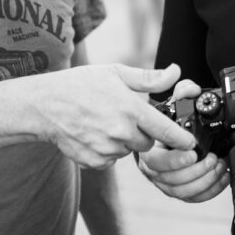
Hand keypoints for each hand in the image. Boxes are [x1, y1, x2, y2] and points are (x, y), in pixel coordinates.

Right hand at [39, 64, 195, 168]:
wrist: (44, 105)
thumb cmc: (79, 84)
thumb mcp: (115, 73)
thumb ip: (149, 78)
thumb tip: (176, 73)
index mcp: (129, 109)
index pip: (166, 130)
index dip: (181, 139)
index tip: (191, 143)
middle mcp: (120, 132)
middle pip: (148, 142)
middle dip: (144, 132)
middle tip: (127, 117)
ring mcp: (106, 149)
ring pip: (128, 151)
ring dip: (124, 141)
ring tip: (105, 122)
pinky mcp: (94, 161)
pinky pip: (111, 160)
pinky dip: (107, 150)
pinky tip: (94, 134)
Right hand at [137, 80, 228, 201]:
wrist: (151, 133)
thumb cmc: (159, 119)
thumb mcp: (170, 100)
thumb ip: (181, 92)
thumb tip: (192, 89)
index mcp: (146, 147)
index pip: (156, 159)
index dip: (176, 158)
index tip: (194, 150)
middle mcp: (150, 166)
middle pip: (169, 178)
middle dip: (195, 170)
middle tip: (212, 158)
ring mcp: (160, 179)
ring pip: (180, 190)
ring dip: (203, 181)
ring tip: (218, 166)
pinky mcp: (173, 188)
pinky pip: (189, 197)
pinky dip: (208, 191)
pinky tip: (220, 178)